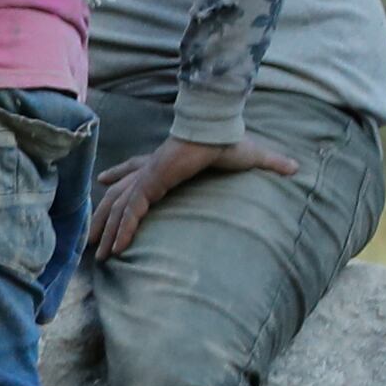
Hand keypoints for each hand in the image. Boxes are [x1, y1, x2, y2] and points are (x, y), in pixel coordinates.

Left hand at [89, 133, 299, 259]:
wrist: (221, 130)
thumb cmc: (231, 140)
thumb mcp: (251, 157)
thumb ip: (269, 164)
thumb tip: (295, 167)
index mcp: (165, 162)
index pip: (136, 168)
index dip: (120, 175)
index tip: (104, 180)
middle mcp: (150, 169)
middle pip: (117, 195)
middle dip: (102, 217)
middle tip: (90, 237)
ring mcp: (148, 176)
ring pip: (118, 208)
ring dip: (108, 232)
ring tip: (99, 255)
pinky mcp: (151, 183)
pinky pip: (131, 212)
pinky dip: (122, 231)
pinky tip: (115, 249)